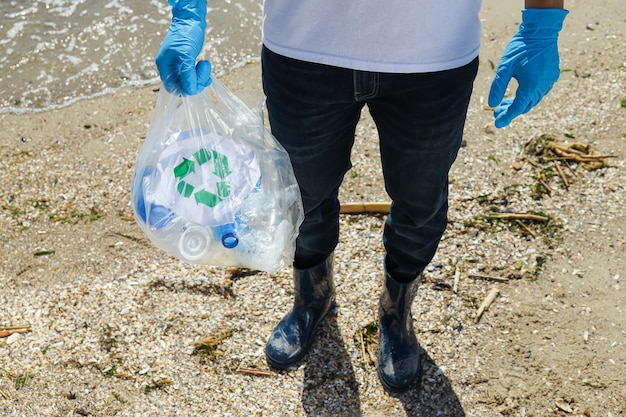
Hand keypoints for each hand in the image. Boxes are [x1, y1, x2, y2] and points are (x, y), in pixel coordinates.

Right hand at [156, 0, 211, 95]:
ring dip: (201, 76)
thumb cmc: (186, 33)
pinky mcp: (188, 63)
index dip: (185, 89)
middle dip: (196, 81)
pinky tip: (206, 66)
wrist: (191, 19)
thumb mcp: (186, 54)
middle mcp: (170, 67)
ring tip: (206, 64)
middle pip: (183, 85)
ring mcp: (179, 65)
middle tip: (205, 70)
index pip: (172, 87)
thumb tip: (191, 91)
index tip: (196, 83)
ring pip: (191, 81)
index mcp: (164, 66)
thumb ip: (188, 74)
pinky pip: (195, 75)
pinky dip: (202, 73)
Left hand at [488, 8, 567, 127]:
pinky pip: (539, 92)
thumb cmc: (521, 48)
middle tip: (496, 113)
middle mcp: (543, 87)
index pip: (517, 108)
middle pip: (525, 106)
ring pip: (533, 100)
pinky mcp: (552, 76)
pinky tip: (519, 93)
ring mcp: (549, 82)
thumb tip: (492, 104)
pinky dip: (528, 96)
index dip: (507, 117)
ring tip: (504, 104)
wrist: (541, 31)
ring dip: (519, 103)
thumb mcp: (505, 67)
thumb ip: (498, 87)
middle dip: (510, 111)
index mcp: (531, 86)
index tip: (497, 124)